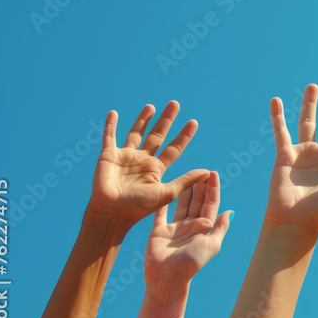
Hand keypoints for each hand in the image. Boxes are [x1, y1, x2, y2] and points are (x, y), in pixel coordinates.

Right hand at [88, 101, 209, 232]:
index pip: (174, 148)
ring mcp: (125, 157)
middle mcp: (142, 160)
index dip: (183, 136)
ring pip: (136, 133)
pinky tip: (113, 113)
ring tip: (152, 106)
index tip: (193, 122)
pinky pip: (109, 137)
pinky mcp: (109, 156)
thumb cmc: (139, 208)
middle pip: (157, 135)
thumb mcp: (167, 193)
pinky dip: (110, 125)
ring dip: (143, 119)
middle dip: (166, 120)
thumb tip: (208, 172)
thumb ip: (186, 181)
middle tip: (175, 104)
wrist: (112, 213)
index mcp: (157, 169)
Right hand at [145, 171, 231, 287]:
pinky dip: (163, 202)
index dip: (212, 189)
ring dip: (185, 190)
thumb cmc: (192, 262)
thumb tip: (230, 211)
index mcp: (204, 228)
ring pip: (181, 204)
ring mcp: (175, 228)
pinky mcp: (159, 230)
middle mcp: (190, 226)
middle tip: (202, 170)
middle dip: (200, 186)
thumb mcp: (212, 244)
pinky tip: (165, 188)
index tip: (213, 173)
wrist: (168, 277)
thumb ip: (220, 227)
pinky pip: (160, 212)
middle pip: (197, 201)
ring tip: (188, 175)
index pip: (210, 204)